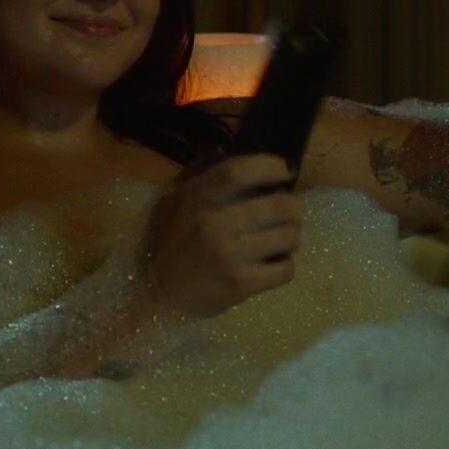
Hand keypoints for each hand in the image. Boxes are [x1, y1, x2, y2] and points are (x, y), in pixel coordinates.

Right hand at [137, 153, 304, 318]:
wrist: (153, 298)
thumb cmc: (162, 245)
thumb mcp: (168, 202)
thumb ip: (195, 172)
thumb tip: (224, 149)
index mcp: (194, 199)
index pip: (238, 171)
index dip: (269, 166)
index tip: (286, 170)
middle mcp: (211, 225)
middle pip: (276, 205)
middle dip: (294, 206)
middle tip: (292, 210)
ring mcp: (227, 257)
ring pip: (287, 237)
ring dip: (292, 236)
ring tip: (284, 238)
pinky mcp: (239, 286)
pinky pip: (284, 270)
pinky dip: (285, 265)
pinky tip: (274, 264)